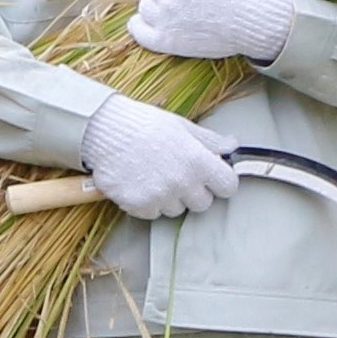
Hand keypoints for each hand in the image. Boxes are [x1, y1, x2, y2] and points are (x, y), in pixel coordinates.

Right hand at [81, 95, 236, 221]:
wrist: (105, 129)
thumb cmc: (144, 124)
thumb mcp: (181, 126)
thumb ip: (209, 140)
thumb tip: (232, 145)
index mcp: (198, 161)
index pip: (228, 186)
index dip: (220, 181)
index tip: (211, 176)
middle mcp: (182, 183)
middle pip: (202, 204)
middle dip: (193, 192)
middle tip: (177, 174)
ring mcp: (159, 196)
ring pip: (175, 210)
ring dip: (169, 198)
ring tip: (153, 175)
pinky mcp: (138, 205)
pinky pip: (152, 212)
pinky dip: (147, 202)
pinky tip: (138, 182)